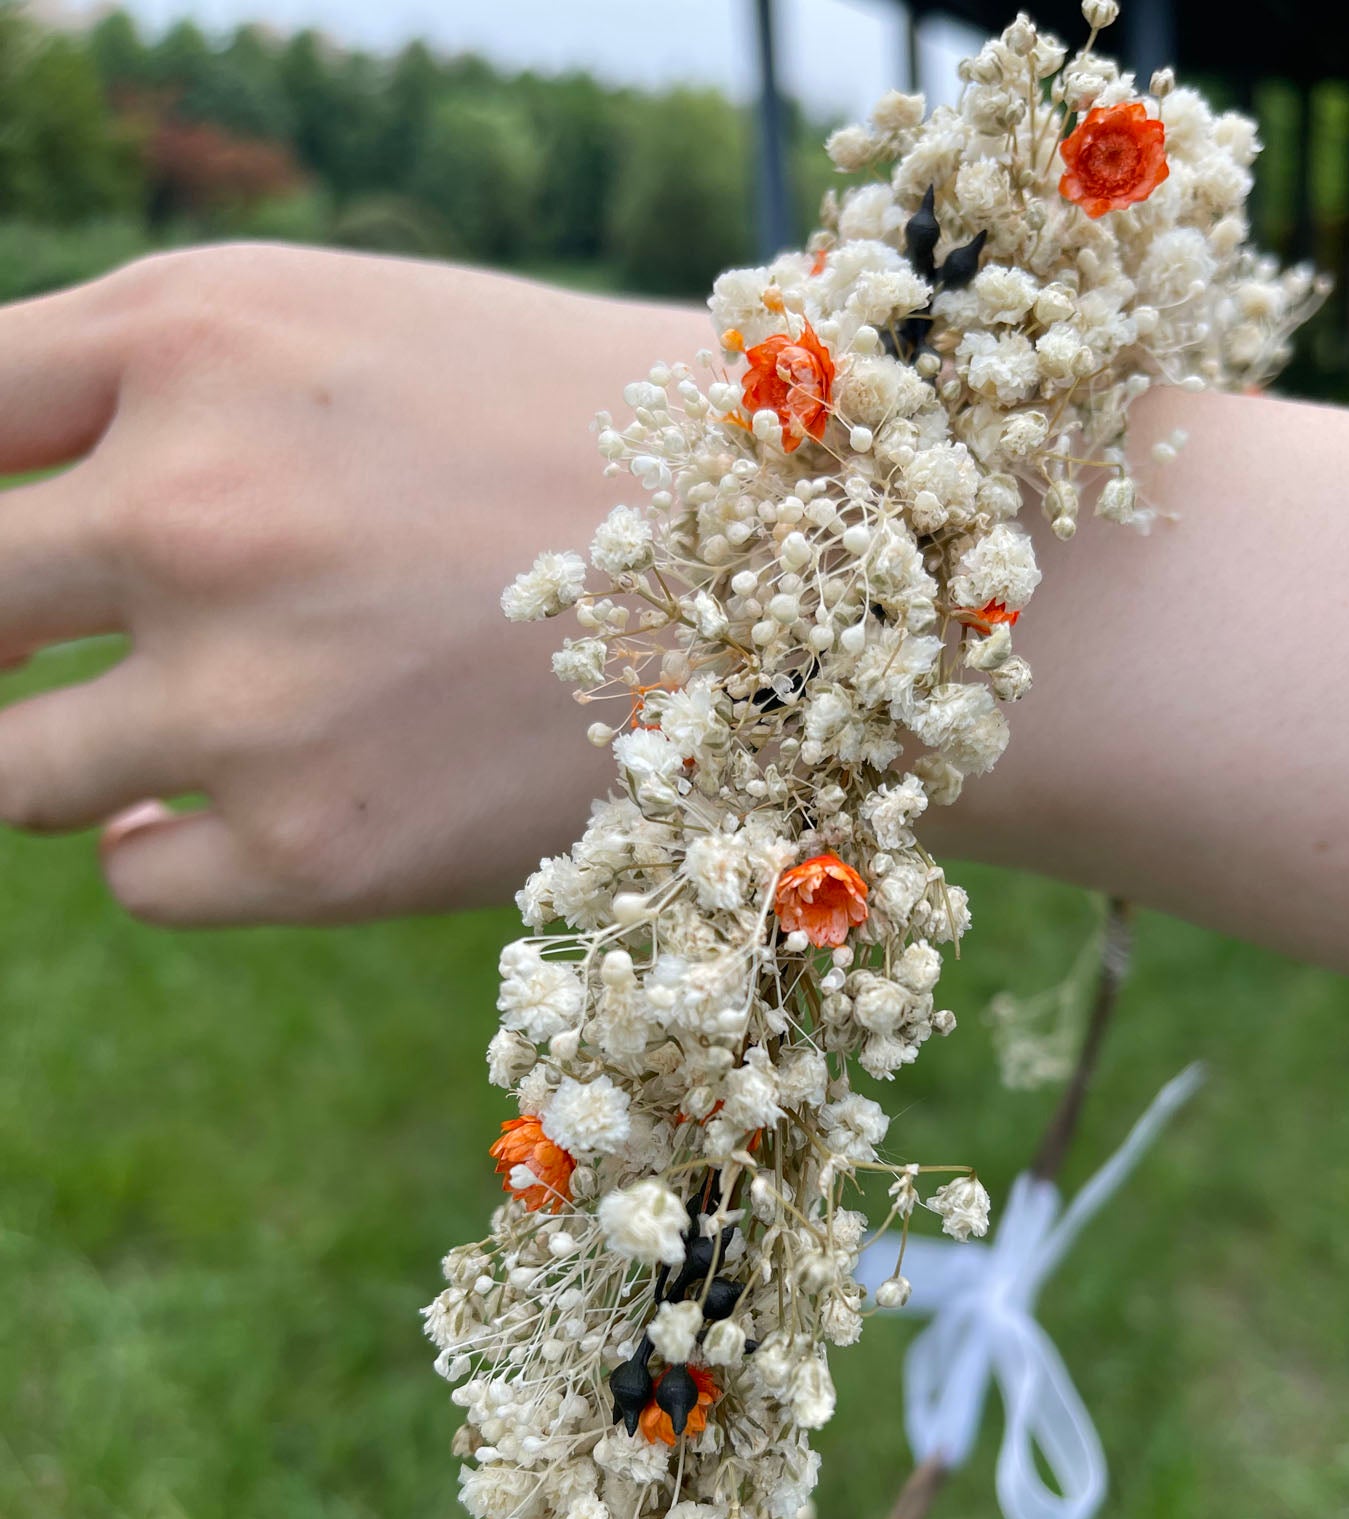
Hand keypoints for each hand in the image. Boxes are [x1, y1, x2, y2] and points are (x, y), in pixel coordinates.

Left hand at [0, 244, 700, 923]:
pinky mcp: (323, 854)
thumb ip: (136, 391)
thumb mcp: (336, 334)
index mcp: (199, 342)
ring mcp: (255, 699)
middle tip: (51, 644)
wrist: (792, 584)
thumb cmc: (554, 438)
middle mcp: (202, 515)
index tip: (9, 546)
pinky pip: (136, 875)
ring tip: (178, 718)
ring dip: (63, 751)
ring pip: (8, 769)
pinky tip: (263, 793)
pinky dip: (166, 843)